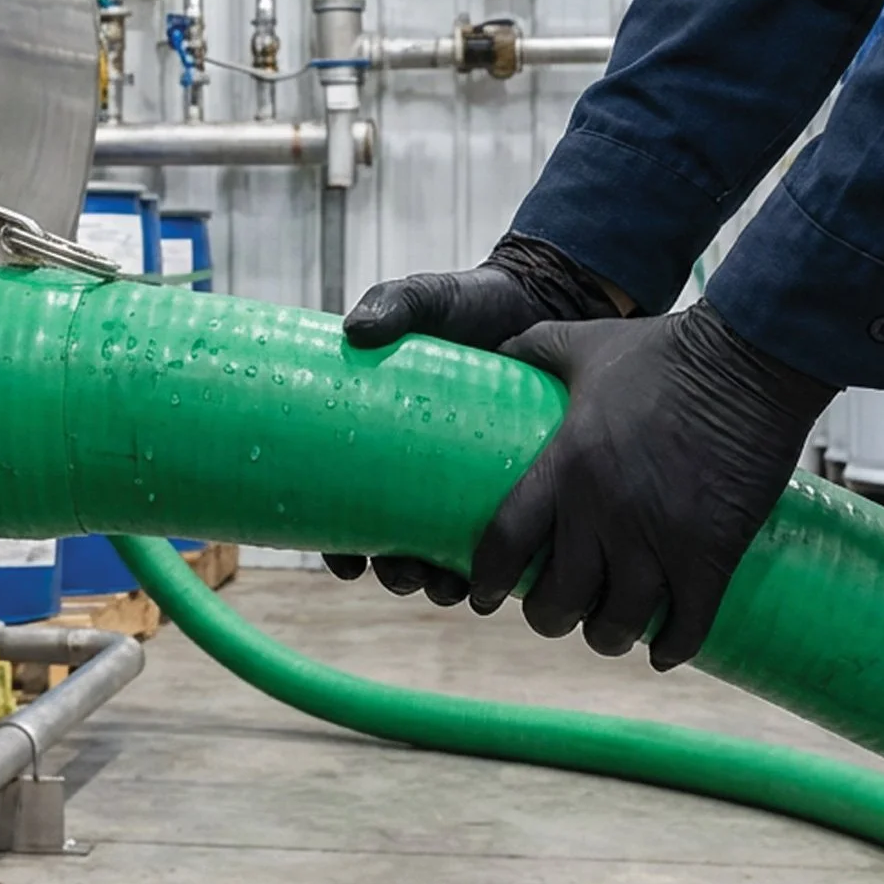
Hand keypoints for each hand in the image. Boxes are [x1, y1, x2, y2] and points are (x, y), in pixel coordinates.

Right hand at [325, 234, 622, 602]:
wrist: (543, 303)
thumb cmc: (476, 306)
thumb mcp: (431, 300)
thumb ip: (395, 303)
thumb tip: (356, 331)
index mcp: (387, 442)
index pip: (347, 510)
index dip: (340, 548)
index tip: (346, 564)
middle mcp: (424, 473)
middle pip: (395, 546)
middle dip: (396, 574)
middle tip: (406, 572)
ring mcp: (468, 484)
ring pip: (445, 556)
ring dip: (438, 583)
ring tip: (447, 583)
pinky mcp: (515, 485)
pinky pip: (502, 542)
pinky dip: (493, 570)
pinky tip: (495, 581)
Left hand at [470, 301, 833, 668]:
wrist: (752, 359)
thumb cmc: (666, 351)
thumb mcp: (585, 343)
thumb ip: (535, 348)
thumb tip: (496, 351)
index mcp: (565, 466)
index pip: (505, 546)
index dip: (488, 581)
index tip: (485, 595)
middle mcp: (604, 512)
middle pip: (558, 601)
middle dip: (549, 616)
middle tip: (556, 610)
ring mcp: (661, 538)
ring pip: (619, 624)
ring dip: (608, 636)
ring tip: (608, 630)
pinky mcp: (714, 552)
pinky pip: (687, 626)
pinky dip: (672, 648)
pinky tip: (662, 652)